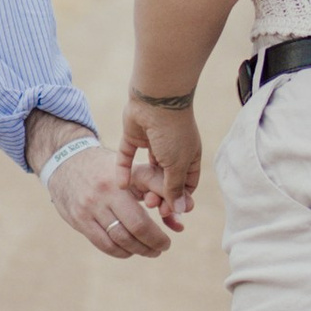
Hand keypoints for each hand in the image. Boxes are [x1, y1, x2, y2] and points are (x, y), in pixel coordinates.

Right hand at [44, 137, 174, 259]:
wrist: (67, 161)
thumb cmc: (110, 170)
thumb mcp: (133, 171)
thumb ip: (159, 189)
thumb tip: (182, 218)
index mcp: (122, 179)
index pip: (147, 210)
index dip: (161, 229)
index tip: (172, 235)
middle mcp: (104, 194)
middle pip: (134, 228)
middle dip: (153, 243)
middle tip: (163, 247)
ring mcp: (89, 208)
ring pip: (119, 239)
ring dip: (138, 250)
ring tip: (149, 250)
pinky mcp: (78, 219)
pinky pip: (103, 243)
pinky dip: (120, 251)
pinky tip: (129, 250)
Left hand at [119, 93, 202, 220]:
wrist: (156, 99)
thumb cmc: (173, 132)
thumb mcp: (177, 165)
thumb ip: (175, 188)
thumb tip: (181, 210)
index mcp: (189, 156)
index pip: (187, 183)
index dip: (180, 198)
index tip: (171, 211)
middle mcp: (172, 151)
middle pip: (166, 180)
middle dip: (161, 195)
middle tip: (153, 207)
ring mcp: (152, 143)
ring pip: (147, 171)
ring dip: (145, 186)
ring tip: (141, 200)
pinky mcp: (133, 137)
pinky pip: (127, 158)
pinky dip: (124, 171)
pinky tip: (121, 186)